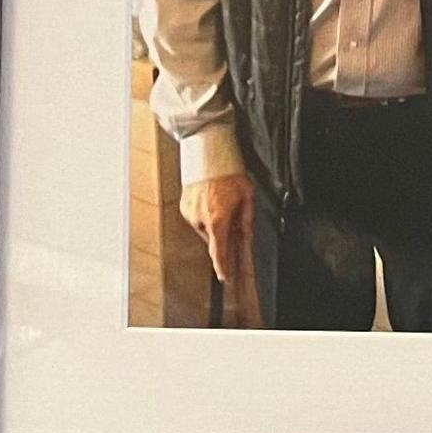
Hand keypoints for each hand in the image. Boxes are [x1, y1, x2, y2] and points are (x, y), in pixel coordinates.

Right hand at [180, 164, 254, 287]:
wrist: (208, 154)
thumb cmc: (229, 174)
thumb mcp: (247, 198)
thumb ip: (246, 222)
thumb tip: (245, 239)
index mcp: (217, 219)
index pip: (219, 251)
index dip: (223, 267)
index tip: (225, 277)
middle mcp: (200, 219)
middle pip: (214, 238)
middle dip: (223, 233)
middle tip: (231, 216)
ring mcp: (189, 212)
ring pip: (205, 228)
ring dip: (214, 222)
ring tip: (222, 202)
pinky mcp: (184, 206)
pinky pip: (197, 218)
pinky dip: (205, 214)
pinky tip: (212, 200)